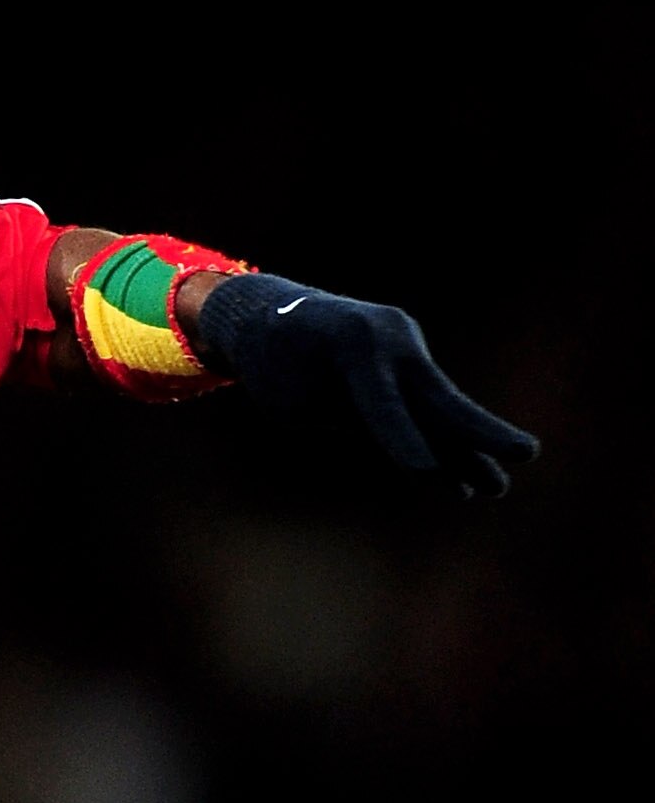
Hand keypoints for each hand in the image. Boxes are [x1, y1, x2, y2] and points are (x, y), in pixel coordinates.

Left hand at [194, 273, 538, 499]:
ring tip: (498, 488)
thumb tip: (402, 447)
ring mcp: (407, 354)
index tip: (425, 471)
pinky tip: (467, 484)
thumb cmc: (274, 360)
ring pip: (441, 411)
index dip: (401, 438)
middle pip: (438, 398)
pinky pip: (429, 414)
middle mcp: (392, 342)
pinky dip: (446, 446)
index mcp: (354, 343)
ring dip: (471, 451)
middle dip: (480, 431)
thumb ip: (343, 419)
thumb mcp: (289, 395)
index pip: (382, 402)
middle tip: (528, 453)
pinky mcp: (408, 371)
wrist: (275, 314)